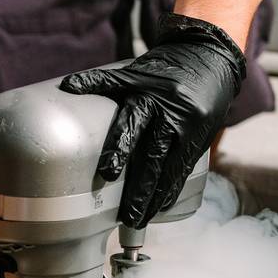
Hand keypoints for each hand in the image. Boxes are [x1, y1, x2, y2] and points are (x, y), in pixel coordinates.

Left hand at [60, 13, 245, 228]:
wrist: (210, 57)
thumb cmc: (165, 68)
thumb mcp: (134, 71)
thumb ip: (102, 82)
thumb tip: (68, 86)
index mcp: (150, 96)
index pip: (133, 125)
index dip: (120, 149)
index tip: (109, 173)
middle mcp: (172, 115)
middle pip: (153, 157)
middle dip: (140, 190)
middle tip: (128, 216)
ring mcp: (190, 130)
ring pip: (171, 170)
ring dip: (156, 199)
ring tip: (141, 220)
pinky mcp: (201, 140)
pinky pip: (184, 170)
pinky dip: (172, 190)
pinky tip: (162, 207)